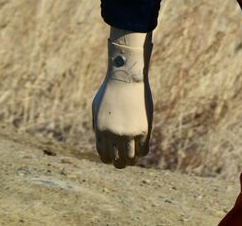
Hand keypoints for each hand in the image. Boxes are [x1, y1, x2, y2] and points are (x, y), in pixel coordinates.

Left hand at [92, 29, 153, 166]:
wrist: (126, 77)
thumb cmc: (111, 89)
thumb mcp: (97, 107)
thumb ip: (97, 124)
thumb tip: (102, 140)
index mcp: (100, 130)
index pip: (104, 155)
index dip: (109, 159)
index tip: (113, 157)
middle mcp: (113, 135)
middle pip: (117, 160)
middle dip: (120, 163)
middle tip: (124, 162)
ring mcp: (128, 133)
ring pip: (131, 158)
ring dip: (132, 161)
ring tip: (134, 158)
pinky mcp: (143, 129)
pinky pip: (144, 150)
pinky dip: (142, 153)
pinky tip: (142, 147)